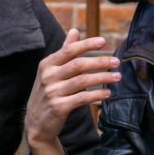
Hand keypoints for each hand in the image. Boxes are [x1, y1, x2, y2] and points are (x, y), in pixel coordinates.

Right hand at [25, 29, 120, 148]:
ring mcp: (52, 92)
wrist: (36, 123)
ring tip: (117, 77)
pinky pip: (82, 98)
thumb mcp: (52, 71)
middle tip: (116, 61)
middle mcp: (48, 76)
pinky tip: (107, 93)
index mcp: (47, 64)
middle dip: (100, 62)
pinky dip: (96, 95)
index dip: (86, 45)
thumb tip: (74, 31)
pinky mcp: (58, 107)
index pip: (69, 50)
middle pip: (78, 65)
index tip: (103, 41)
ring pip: (82, 81)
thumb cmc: (48, 92)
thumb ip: (64, 51)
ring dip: (102, 78)